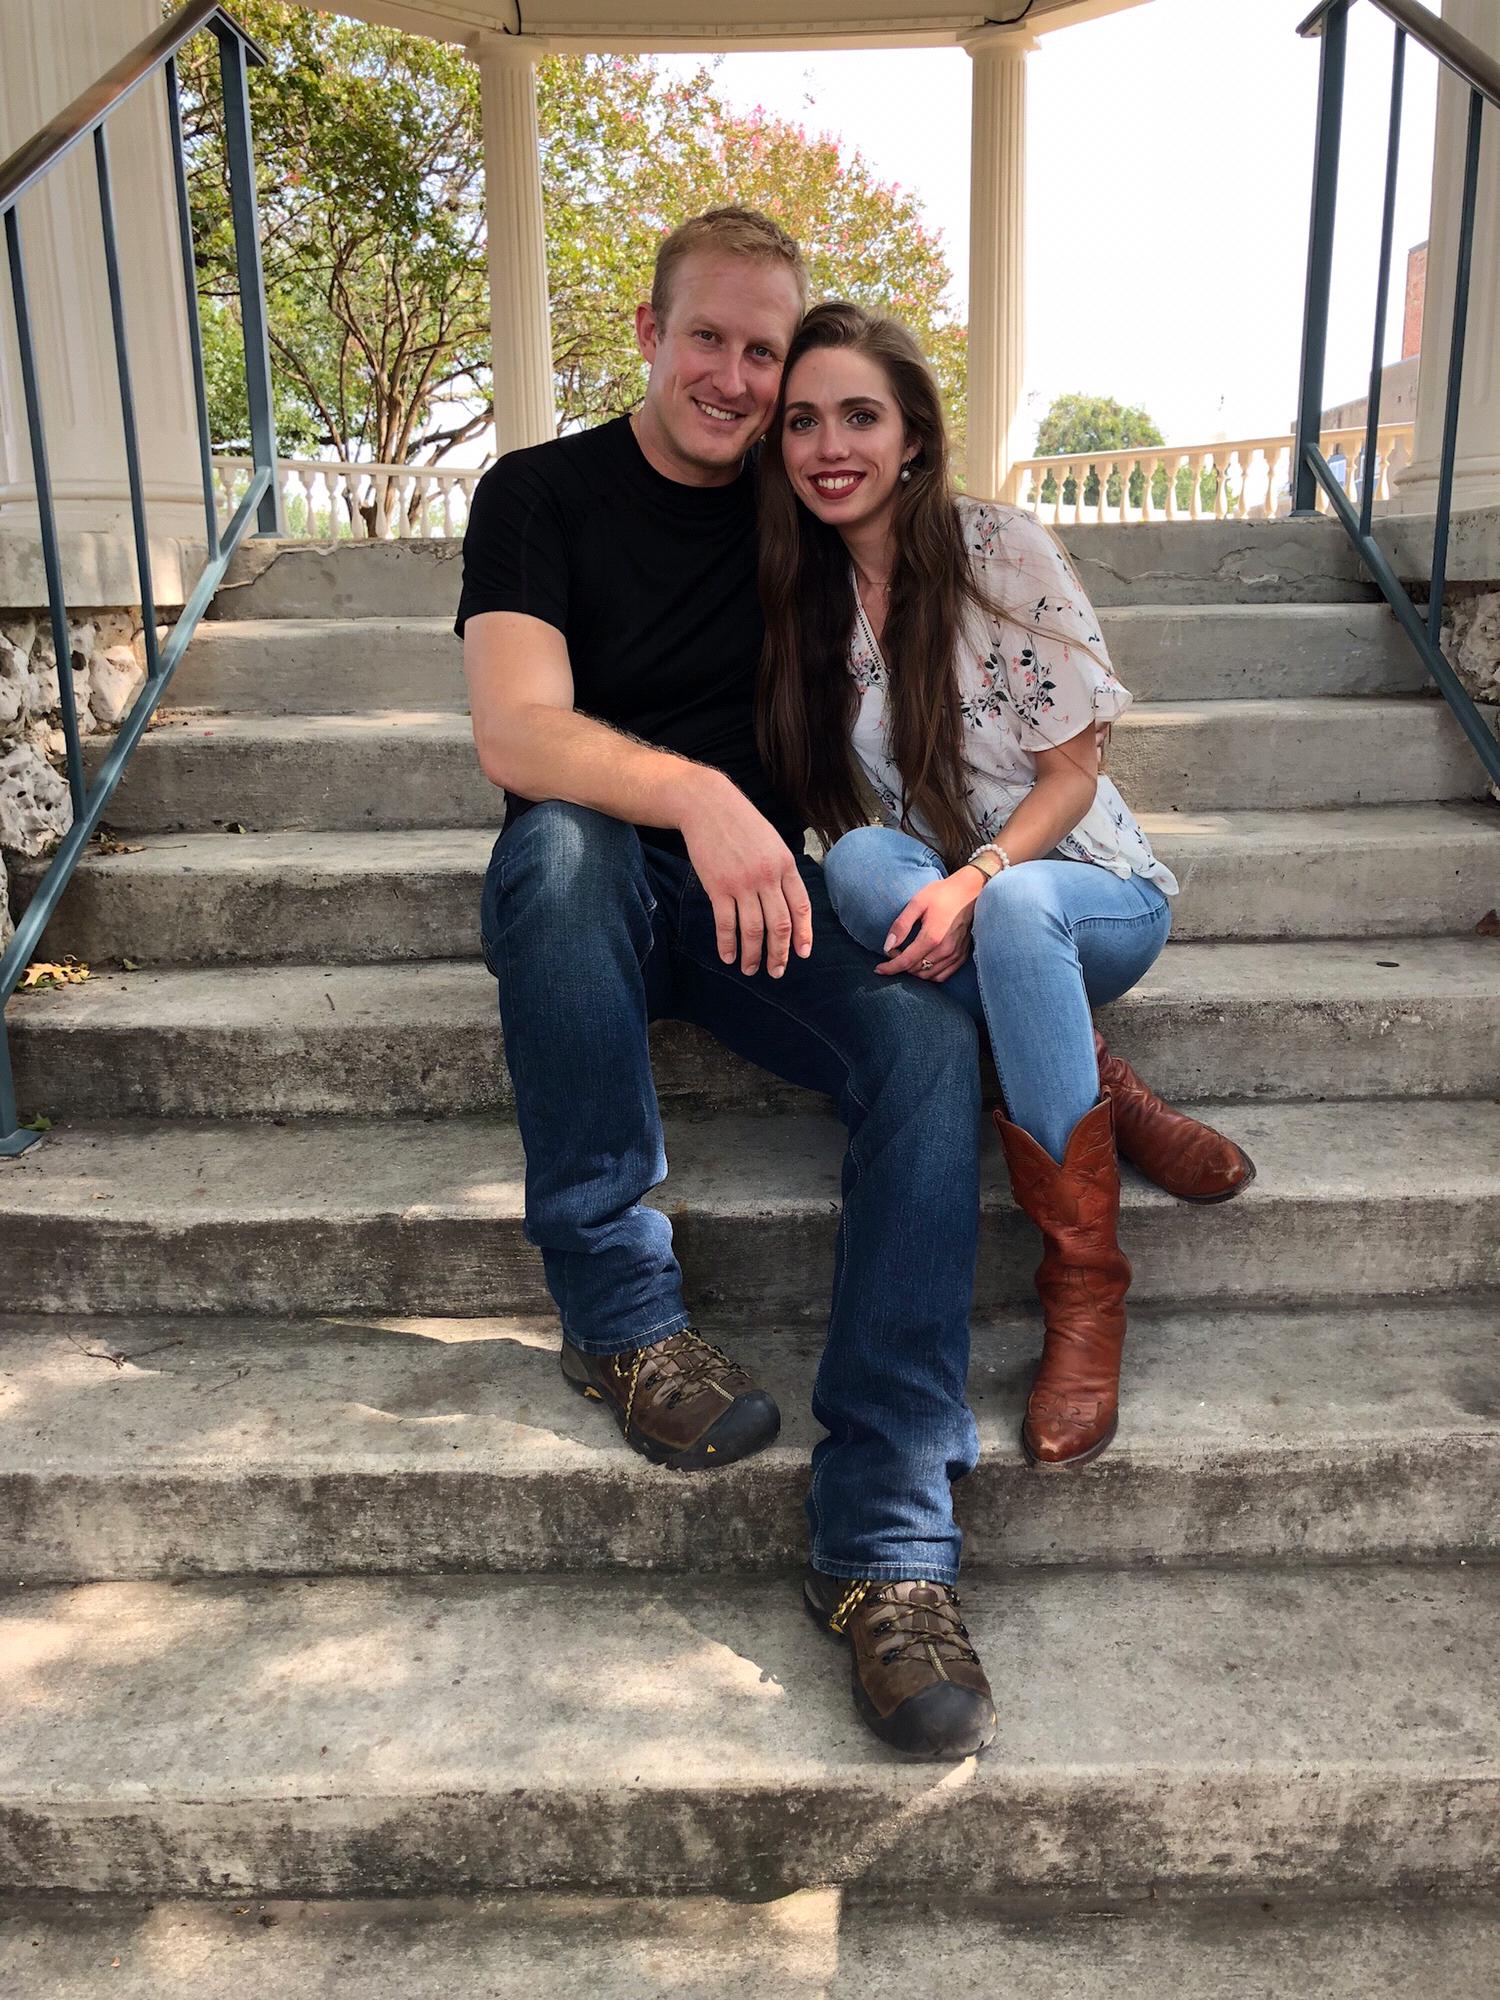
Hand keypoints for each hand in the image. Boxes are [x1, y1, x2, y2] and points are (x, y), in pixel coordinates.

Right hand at [678, 771, 812, 977]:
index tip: (802, 954)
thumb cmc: (741, 823)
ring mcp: (742, 883)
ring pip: (753, 929)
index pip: (801, 907)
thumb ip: (781, 871)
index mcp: (785, 865)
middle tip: (777, 971)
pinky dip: (727, 943)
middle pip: (779, 925)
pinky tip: (728, 956)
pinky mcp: (718, 887)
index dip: (803, 934)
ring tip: (750, 969)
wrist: (708, 805)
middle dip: (779, 953)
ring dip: (752, 955)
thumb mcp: (772, 842)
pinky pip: (725, 923)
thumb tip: (787, 903)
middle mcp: (767, 877)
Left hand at [877, 870, 980, 981]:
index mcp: (932, 937)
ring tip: (907, 955)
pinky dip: (929, 974)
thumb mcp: (917, 903)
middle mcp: (945, 950)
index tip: (878, 969)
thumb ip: (901, 925)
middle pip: (915, 970)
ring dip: (914, 970)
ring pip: (928, 975)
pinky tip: (922, 962)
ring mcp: (955, 954)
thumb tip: (887, 946)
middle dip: (900, 964)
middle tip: (895, 949)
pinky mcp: (962, 956)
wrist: (970, 891)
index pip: (906, 962)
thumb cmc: (942, 894)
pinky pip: (942, 975)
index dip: (890, 968)